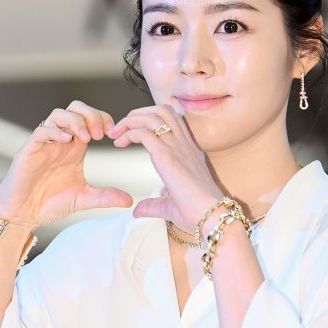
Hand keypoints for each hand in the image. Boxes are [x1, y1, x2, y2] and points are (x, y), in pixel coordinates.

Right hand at [0, 100, 133, 228]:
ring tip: (86, 137)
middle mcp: (60, 141)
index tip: (113, 134)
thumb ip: (105, 197)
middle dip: (91, 115)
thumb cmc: (49, 203)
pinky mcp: (29, 150)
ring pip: (58, 114)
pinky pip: (41, 131)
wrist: (23, 214)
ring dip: (75, 121)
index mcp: (74, 147)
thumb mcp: (83, 198)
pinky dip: (55, 131)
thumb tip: (129, 200)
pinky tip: (67, 141)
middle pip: (75, 109)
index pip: (90, 119)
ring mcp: (45, 143)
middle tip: (101, 134)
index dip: (103, 119)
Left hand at [106, 104, 224, 231]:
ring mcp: (177, 147)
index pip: (172, 120)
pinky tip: (119, 143)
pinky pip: (144, 132)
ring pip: (152, 116)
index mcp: (188, 152)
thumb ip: (153, 204)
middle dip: (137, 114)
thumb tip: (137, 210)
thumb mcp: (170, 206)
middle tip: (119, 129)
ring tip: (115, 133)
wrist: (211, 217)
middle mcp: (184, 144)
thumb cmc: (197, 214)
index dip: (150, 120)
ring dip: (130, 120)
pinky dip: (128, 132)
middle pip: (162, 110)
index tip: (132, 134)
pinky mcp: (167, 156)